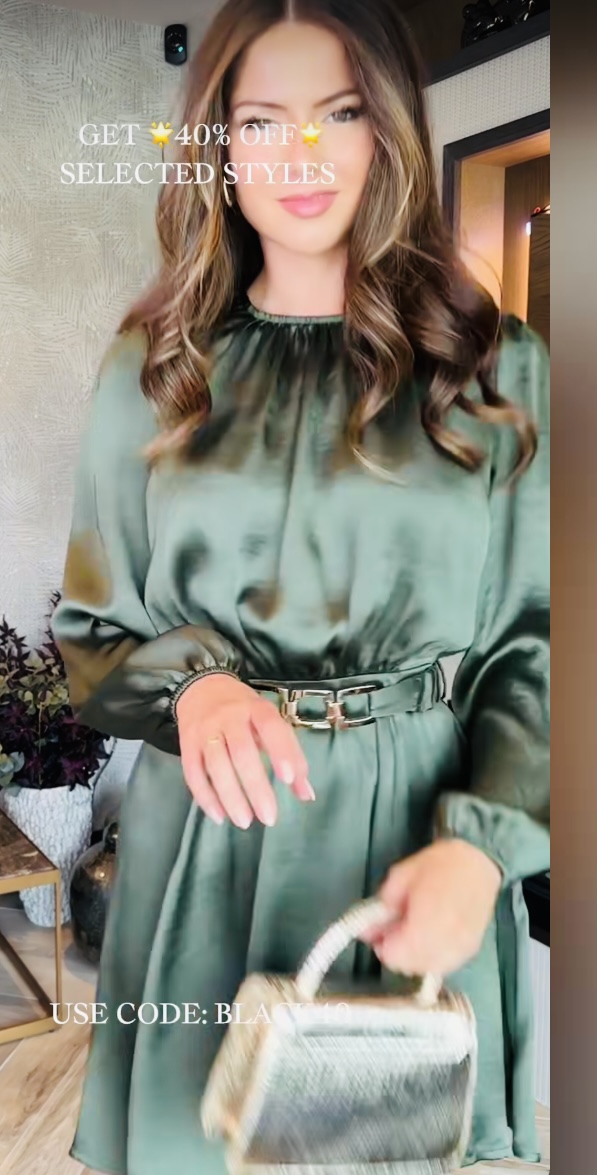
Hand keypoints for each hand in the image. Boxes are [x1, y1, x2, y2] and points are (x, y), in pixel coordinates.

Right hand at [176, 674, 313, 827]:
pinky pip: (193, 773)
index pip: (270, 727)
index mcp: (256, 708)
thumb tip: (306, 794)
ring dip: (230, 797)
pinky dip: (205, 797)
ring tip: (245, 822)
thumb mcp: (270, 722)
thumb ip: (290, 754)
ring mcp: (205, 730)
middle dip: (256, 787)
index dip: (280, 751)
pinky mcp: (186, 744)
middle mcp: (229, 717)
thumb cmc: (244, 711)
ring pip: (216, 766)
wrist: (201, 688)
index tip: (289, 779)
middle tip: (269, 818)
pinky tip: (219, 816)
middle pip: (242, 753)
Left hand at [360, 839, 501, 976]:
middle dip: (396, 952)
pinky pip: (444, 965)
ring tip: (412, 932)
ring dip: (413, 957)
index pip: (395, 956)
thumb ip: (381, 906)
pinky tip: (430, 938)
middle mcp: (445, 943)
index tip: (378, 932)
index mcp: (425, 923)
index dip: (382, 946)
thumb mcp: (401, 876)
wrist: (479, 861)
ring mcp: (460, 950)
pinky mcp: (470, 950)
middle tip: (392, 930)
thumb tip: (364, 930)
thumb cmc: (439, 864)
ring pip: (427, 969)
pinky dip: (431, 957)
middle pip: (410, 967)